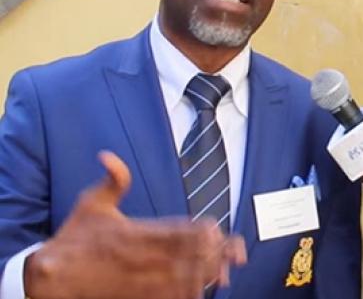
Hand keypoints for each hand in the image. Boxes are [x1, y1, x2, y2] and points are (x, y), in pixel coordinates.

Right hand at [24, 151, 246, 298]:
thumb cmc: (72, 237)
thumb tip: (108, 155)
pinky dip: (183, 294)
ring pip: (178, 278)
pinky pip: (164, 296)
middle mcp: (138, 256)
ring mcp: (136, 278)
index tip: (215, 228)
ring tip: (225, 272)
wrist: (51, 275)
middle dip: (209, 253)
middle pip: (183, 255)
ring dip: (203, 274)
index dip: (197, 231)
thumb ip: (110, 181)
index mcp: (132, 232)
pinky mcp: (132, 295)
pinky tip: (200, 292)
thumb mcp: (90, 203)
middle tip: (233, 251)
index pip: (173, 230)